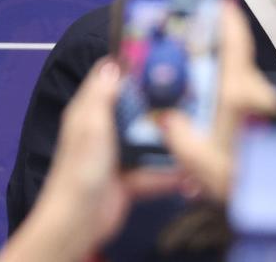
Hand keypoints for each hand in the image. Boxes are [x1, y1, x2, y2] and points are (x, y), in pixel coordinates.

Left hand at [0, 60, 179, 261]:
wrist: (79, 221)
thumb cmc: (78, 172)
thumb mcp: (91, 125)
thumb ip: (102, 95)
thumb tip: (112, 64)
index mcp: (89, 111)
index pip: (107, 77)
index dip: (129, 64)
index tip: (158, 54)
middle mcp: (104, 129)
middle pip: (135, 106)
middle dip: (158, 99)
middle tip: (188, 86)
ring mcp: (119, 153)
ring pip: (149, 137)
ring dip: (169, 136)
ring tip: (196, 123)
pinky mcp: (131, 177)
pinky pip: (156, 169)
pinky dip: (172, 171)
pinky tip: (191, 167)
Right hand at [156, 0, 275, 200]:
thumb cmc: (254, 186)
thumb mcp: (206, 168)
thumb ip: (182, 141)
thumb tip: (166, 118)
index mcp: (239, 95)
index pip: (235, 44)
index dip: (227, 20)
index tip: (219, 2)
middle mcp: (258, 95)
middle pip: (234, 67)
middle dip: (213, 63)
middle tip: (188, 60)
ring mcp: (271, 109)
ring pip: (243, 89)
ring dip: (223, 92)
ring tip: (196, 105)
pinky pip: (251, 108)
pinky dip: (234, 112)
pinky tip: (219, 133)